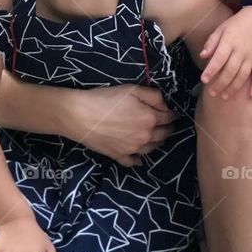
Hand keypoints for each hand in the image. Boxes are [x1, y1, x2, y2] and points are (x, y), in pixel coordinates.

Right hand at [60, 85, 175, 165]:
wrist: (79, 115)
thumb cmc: (105, 99)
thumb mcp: (132, 89)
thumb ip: (154, 96)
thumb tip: (165, 107)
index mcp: (150, 119)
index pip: (169, 118)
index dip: (171, 114)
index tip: (171, 113)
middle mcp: (145, 137)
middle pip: (163, 135)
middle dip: (167, 129)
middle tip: (167, 125)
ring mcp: (133, 149)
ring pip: (152, 149)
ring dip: (157, 143)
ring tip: (156, 138)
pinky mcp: (119, 156)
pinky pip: (133, 162)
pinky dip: (138, 160)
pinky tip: (139, 158)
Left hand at [199, 7, 251, 98]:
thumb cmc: (236, 24)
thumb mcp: (221, 29)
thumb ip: (212, 42)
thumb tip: (202, 56)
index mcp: (229, 41)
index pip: (219, 58)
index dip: (211, 70)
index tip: (203, 80)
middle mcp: (241, 50)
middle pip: (230, 70)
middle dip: (220, 83)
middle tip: (212, 93)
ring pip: (243, 75)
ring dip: (234, 87)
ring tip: (225, 97)